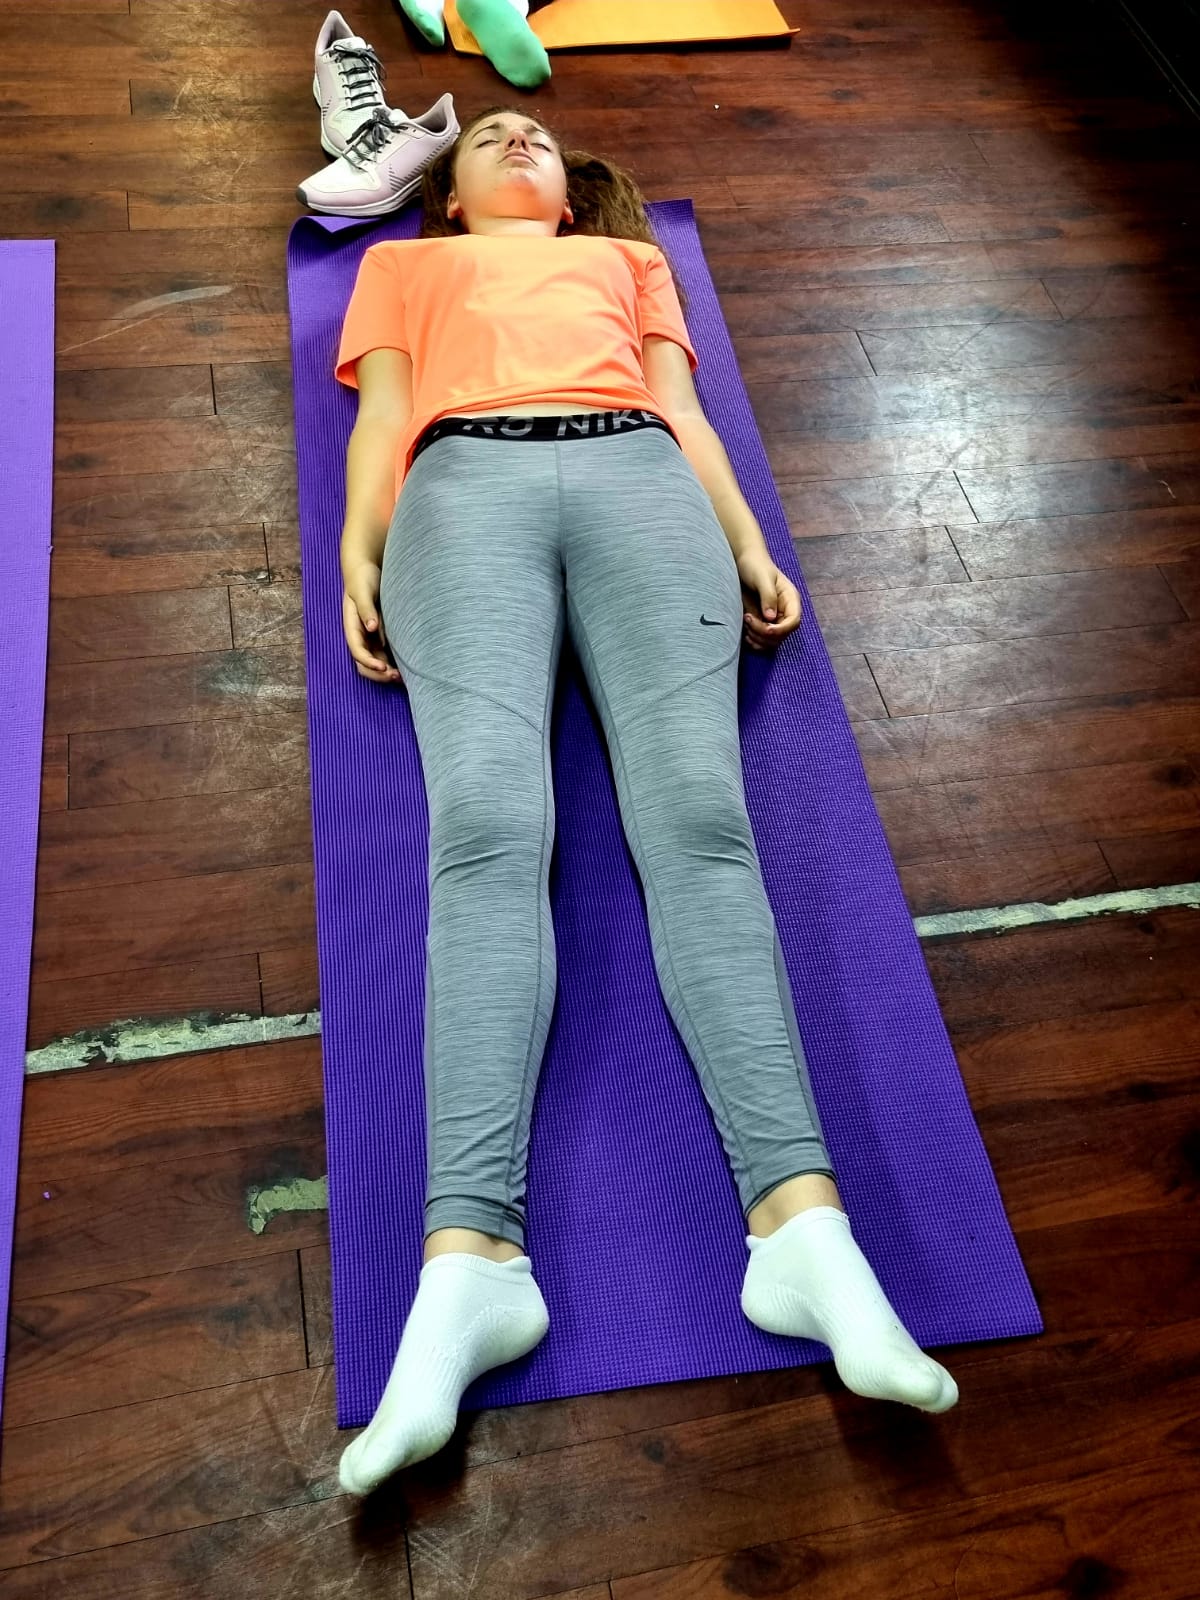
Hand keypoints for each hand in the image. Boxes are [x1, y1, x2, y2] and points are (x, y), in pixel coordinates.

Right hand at [342, 561, 403, 685]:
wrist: (367, 568)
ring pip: (375, 662)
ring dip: (387, 672)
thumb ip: (366, 609)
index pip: (357, 651)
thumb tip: (371, 627)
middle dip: (378, 674)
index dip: (369, 662)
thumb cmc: (363, 578)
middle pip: (364, 663)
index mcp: (351, 627)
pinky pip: (385, 654)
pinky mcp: (380, 635)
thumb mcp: (363, 591)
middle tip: (397, 677)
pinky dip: (393, 663)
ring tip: (405, 677)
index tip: (383, 668)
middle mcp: (360, 636)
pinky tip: (407, 667)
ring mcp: (370, 637)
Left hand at [736, 550, 802, 652]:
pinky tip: (745, 634)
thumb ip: (768, 596)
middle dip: (764, 633)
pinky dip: (754, 642)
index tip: (766, 628)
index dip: (781, 630)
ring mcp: (773, 620)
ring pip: (772, 641)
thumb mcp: (762, 578)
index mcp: (790, 600)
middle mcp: (784, 612)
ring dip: (758, 639)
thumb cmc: (755, 565)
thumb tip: (771, 617)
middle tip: (748, 618)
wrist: (743, 562)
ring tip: (745, 623)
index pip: (794, 622)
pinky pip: (762, 641)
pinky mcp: (762, 624)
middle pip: (782, 635)